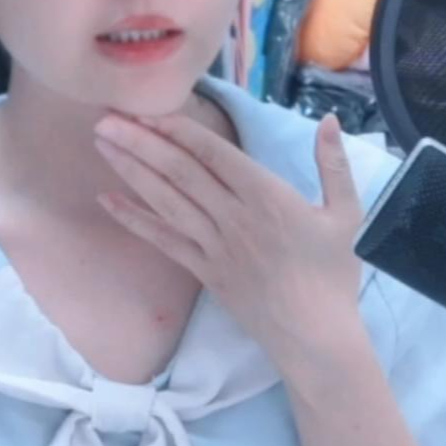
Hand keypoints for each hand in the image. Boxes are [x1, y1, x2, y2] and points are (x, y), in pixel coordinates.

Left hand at [92, 111, 364, 373]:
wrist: (314, 336)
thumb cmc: (332, 275)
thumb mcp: (345, 213)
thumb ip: (333, 163)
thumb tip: (328, 119)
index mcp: (267, 196)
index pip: (214, 154)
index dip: (180, 130)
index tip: (150, 109)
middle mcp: (233, 217)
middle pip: (179, 172)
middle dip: (140, 141)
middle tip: (105, 117)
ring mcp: (213, 245)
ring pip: (165, 200)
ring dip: (130, 169)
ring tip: (101, 143)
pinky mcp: (203, 271)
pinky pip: (163, 240)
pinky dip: (133, 219)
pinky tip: (107, 200)